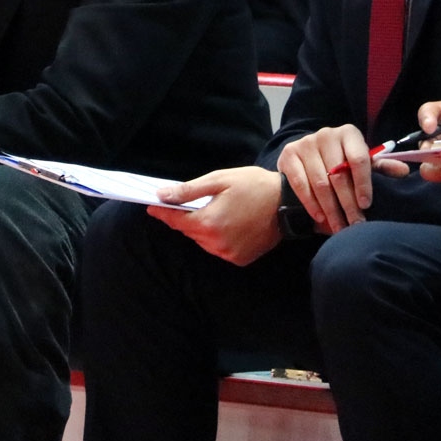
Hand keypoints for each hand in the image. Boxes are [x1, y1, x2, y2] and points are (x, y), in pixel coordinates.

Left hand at [147, 165, 282, 264]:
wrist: (288, 203)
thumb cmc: (254, 186)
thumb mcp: (219, 180)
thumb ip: (188, 191)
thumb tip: (161, 195)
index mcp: (209, 222)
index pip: (176, 220)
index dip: (163, 212)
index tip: (152, 206)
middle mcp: (216, 243)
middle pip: (189, 231)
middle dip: (187, 217)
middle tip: (191, 202)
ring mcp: (229, 254)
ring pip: (203, 241)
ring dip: (203, 228)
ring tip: (216, 210)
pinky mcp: (240, 259)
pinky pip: (218, 248)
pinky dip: (217, 237)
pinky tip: (229, 223)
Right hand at [277, 125, 376, 234]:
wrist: (307, 156)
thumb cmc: (341, 161)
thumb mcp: (361, 162)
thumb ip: (381, 168)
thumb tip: (404, 171)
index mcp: (348, 133)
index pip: (359, 159)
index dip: (364, 184)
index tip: (366, 205)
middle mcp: (326, 134)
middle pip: (339, 174)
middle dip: (348, 204)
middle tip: (355, 224)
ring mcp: (305, 143)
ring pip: (320, 183)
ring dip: (331, 209)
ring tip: (339, 227)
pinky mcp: (288, 155)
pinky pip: (301, 184)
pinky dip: (311, 204)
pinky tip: (320, 217)